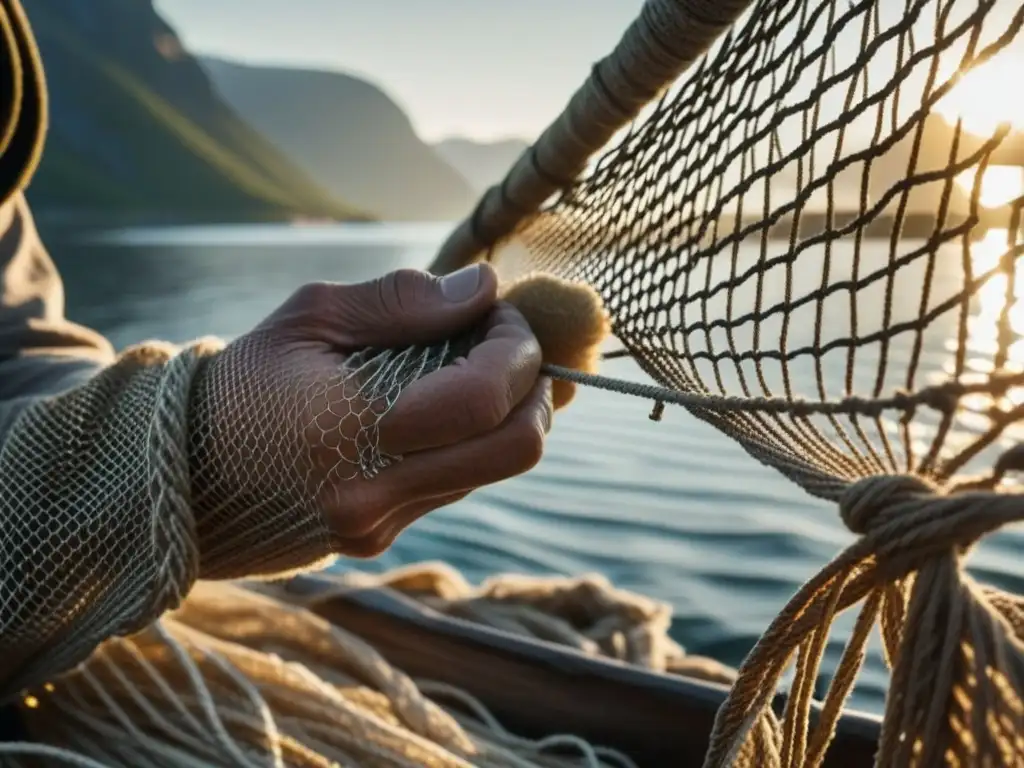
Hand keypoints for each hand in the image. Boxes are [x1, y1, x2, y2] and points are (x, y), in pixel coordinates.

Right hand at [189, 264, 552, 577]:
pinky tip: (431, 405)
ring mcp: (381, 525)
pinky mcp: (380, 538)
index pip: (488, 400)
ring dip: (502, 411)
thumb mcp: (311, 318)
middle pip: (518, 446)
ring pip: (495, 467)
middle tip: (503, 342)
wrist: (182, 474)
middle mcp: (376, 495)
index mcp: (353, 432)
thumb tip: (484, 290)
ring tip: (458, 366)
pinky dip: (467, 439)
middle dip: (532, 385)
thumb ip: (402, 301)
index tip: (494, 312)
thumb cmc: (241, 384)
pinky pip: (457, 483)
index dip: (514, 346)